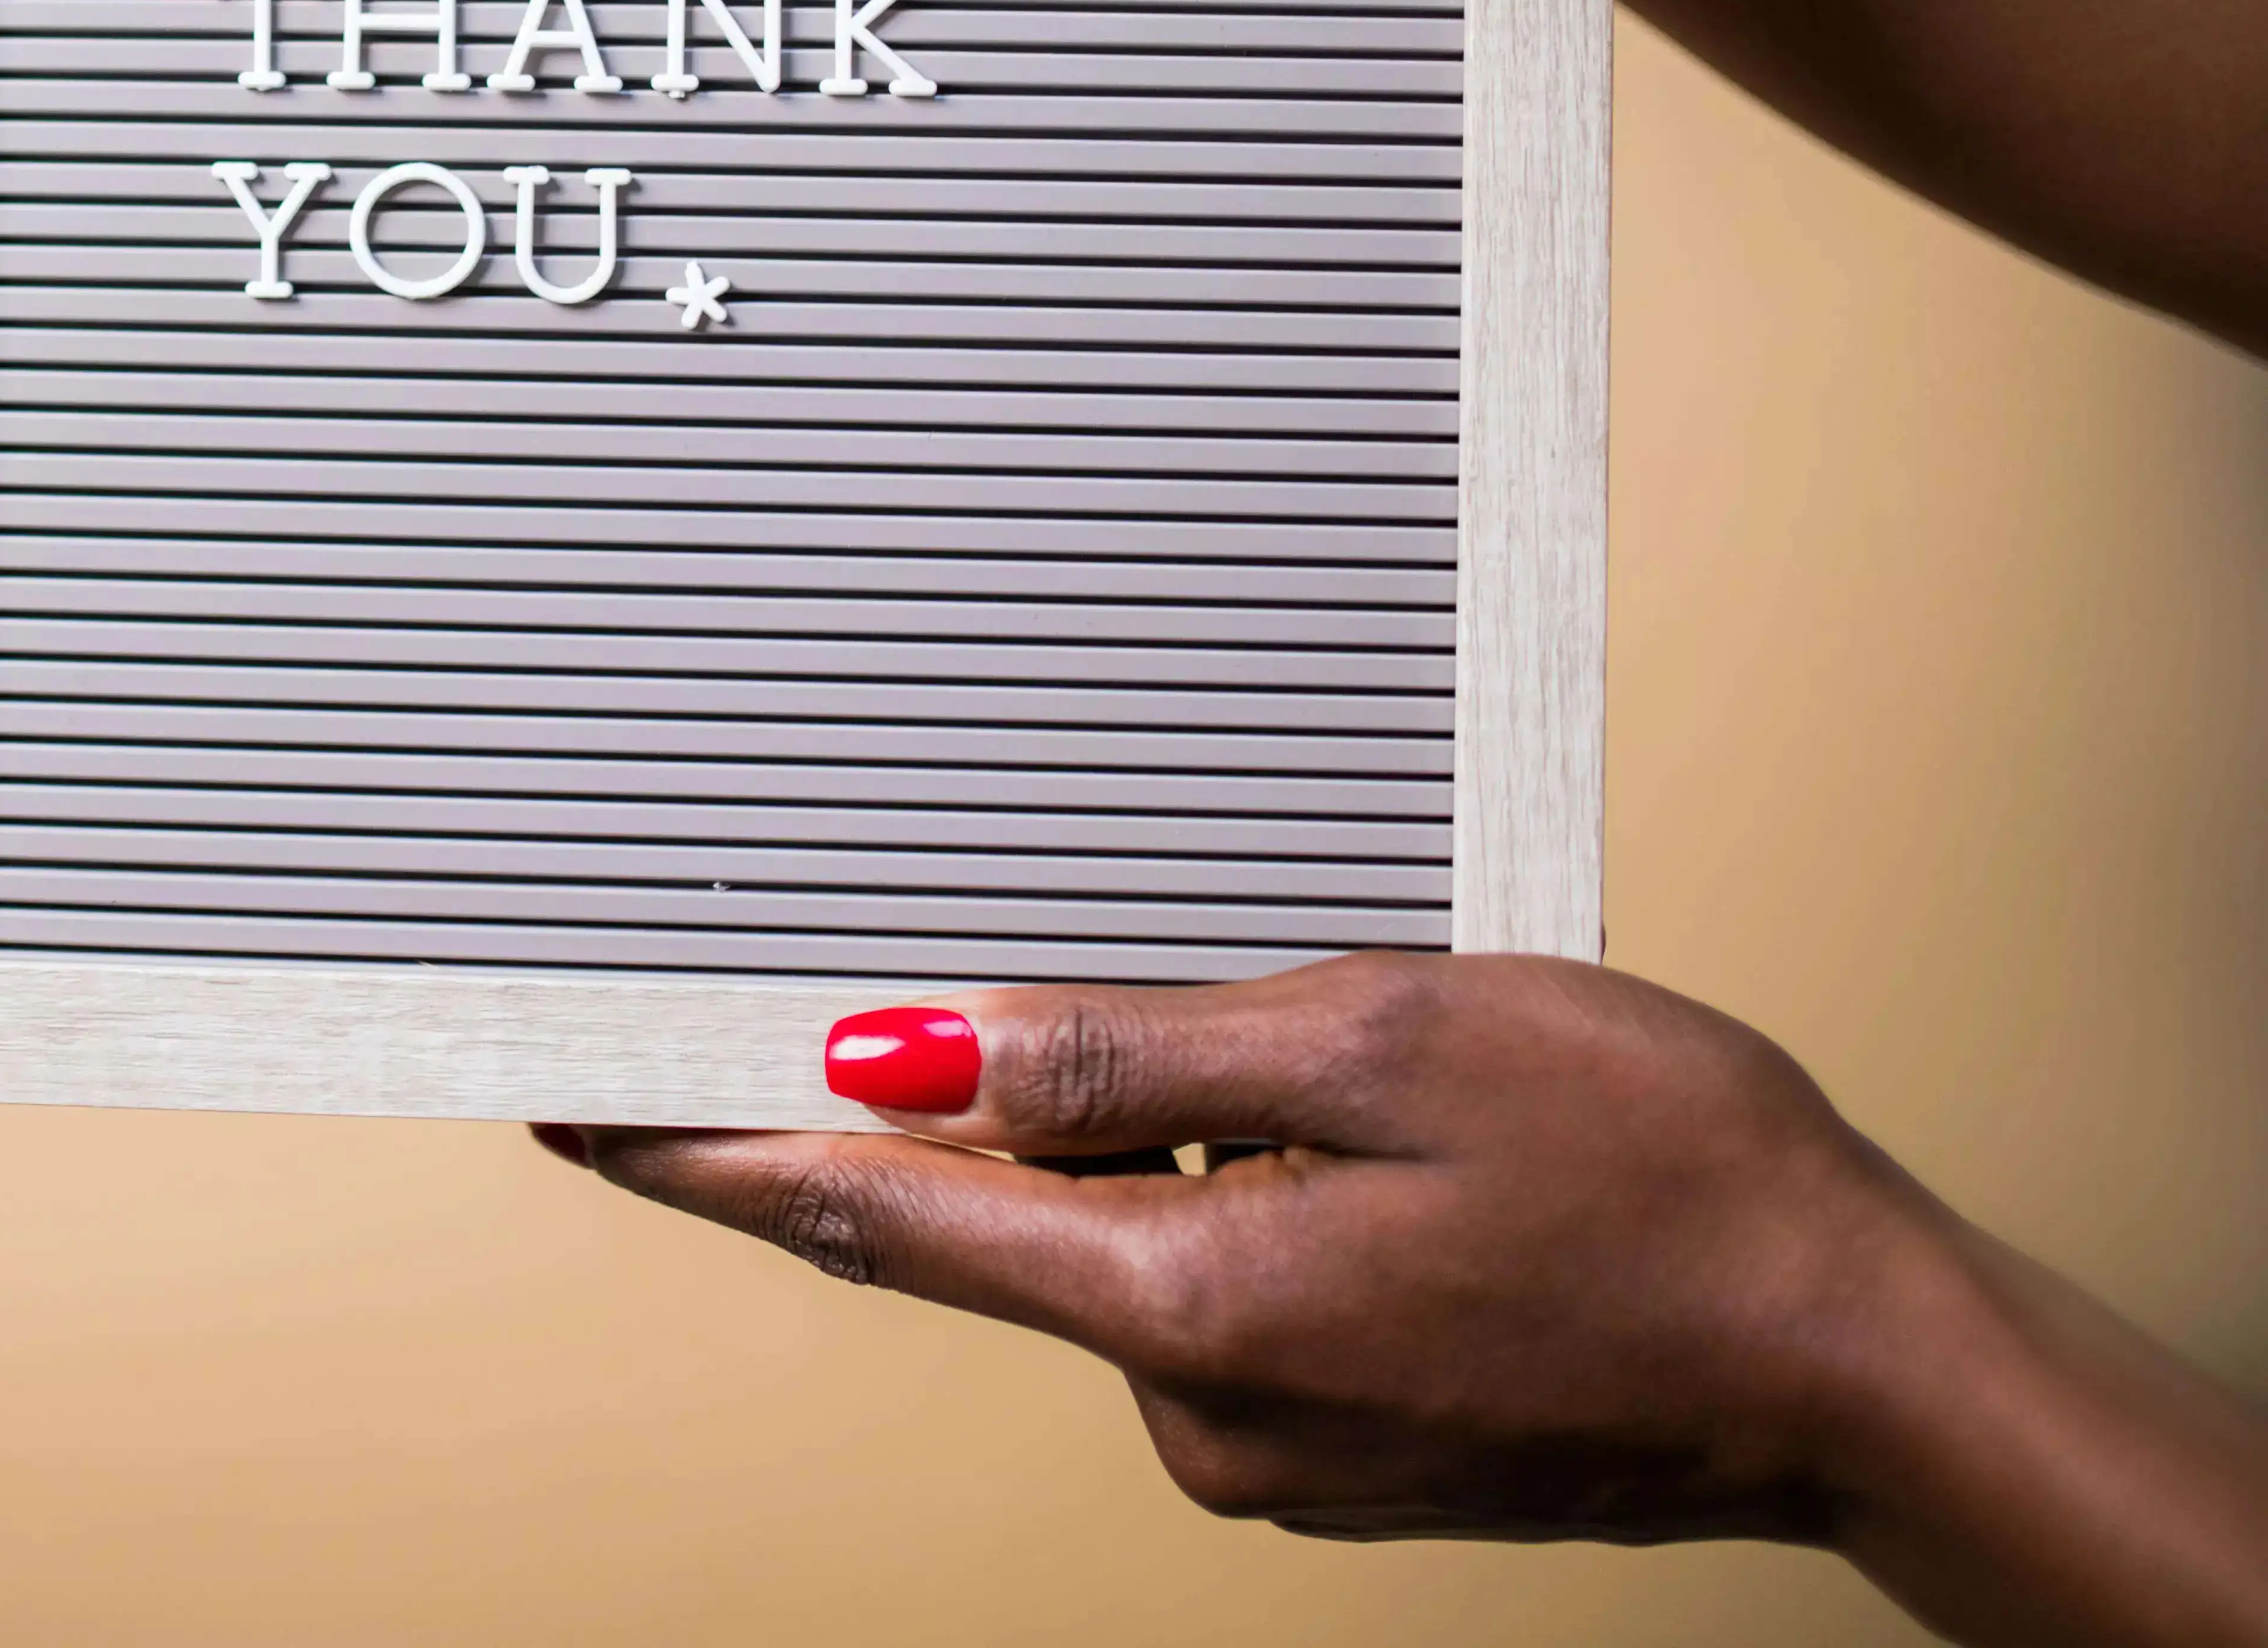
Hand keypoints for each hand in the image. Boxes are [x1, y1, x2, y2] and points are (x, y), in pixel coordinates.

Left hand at [545, 955, 2267, 1644]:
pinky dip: (1218, 1195)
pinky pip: (1198, 1283)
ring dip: (1145, 1135)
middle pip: (989, 1224)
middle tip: (1002, 986)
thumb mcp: (1388, 1036)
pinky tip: (1353, 1150)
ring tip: (1329, 1067)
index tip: (572, 1104)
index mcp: (1191, 1303)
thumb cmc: (1666, 1175)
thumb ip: (1129, 1052)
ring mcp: (1256, 1441)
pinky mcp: (1316, 1436)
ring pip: (1113, 1241)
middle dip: (968, 1103)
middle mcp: (1195, 1406)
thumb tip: (913, 1053)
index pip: (870, 1220)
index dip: (703, 1155)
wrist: (1855, 1352)